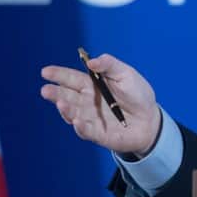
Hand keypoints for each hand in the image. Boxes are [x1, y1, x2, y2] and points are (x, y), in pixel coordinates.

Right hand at [40, 53, 160, 155]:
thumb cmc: (137, 94)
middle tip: (46, 90)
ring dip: (65, 110)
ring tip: (61, 103)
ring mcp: (90, 118)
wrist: (151, 119)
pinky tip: (77, 121)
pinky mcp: (98, 134)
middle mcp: (86, 102)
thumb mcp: (126, 74)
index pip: (70, 79)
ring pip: (73, 114)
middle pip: (67, 96)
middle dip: (55, 93)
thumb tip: (91, 62)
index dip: (58, 75)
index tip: (45, 72)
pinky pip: (86, 131)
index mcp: (91, 85)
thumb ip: (110, 66)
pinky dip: (81, 127)